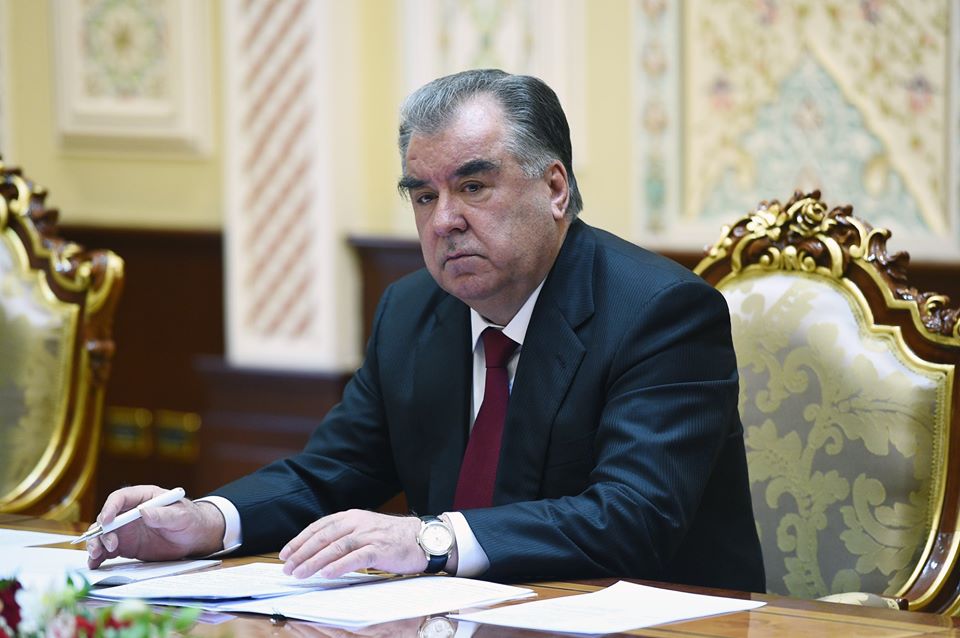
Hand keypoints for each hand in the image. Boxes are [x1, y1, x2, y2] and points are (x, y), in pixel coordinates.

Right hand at [85, 485, 224, 568]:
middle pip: (107, 518)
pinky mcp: (126, 545)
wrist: (195, 538)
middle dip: (102, 531)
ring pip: (103, 534)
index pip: (120, 498)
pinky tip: (95, 564)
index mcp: (143, 497)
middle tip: (109, 545)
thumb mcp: (182, 516)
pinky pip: (108, 550)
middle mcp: (130, 512)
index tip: (107, 521)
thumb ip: (164, 515)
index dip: (110, 508)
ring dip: (97, 544)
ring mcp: (126, 529)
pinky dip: (99, 556)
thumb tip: (144, 512)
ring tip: (97, 556)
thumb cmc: (190, 520)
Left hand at [279, 510, 431, 578]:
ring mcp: (369, 534)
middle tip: (288, 567)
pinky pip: (355, 557)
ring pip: (335, 547)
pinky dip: (339, 565)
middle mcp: (358, 522)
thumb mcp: (365, 529)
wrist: (422, 537)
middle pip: (323, 536)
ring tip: (301, 573)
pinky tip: (327, 574)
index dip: (300, 540)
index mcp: (352, 516)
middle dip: (302, 552)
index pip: (319, 527)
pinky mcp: (380, 548)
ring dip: (314, 561)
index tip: (286, 553)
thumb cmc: (393, 536)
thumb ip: (344, 536)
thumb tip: (318, 552)